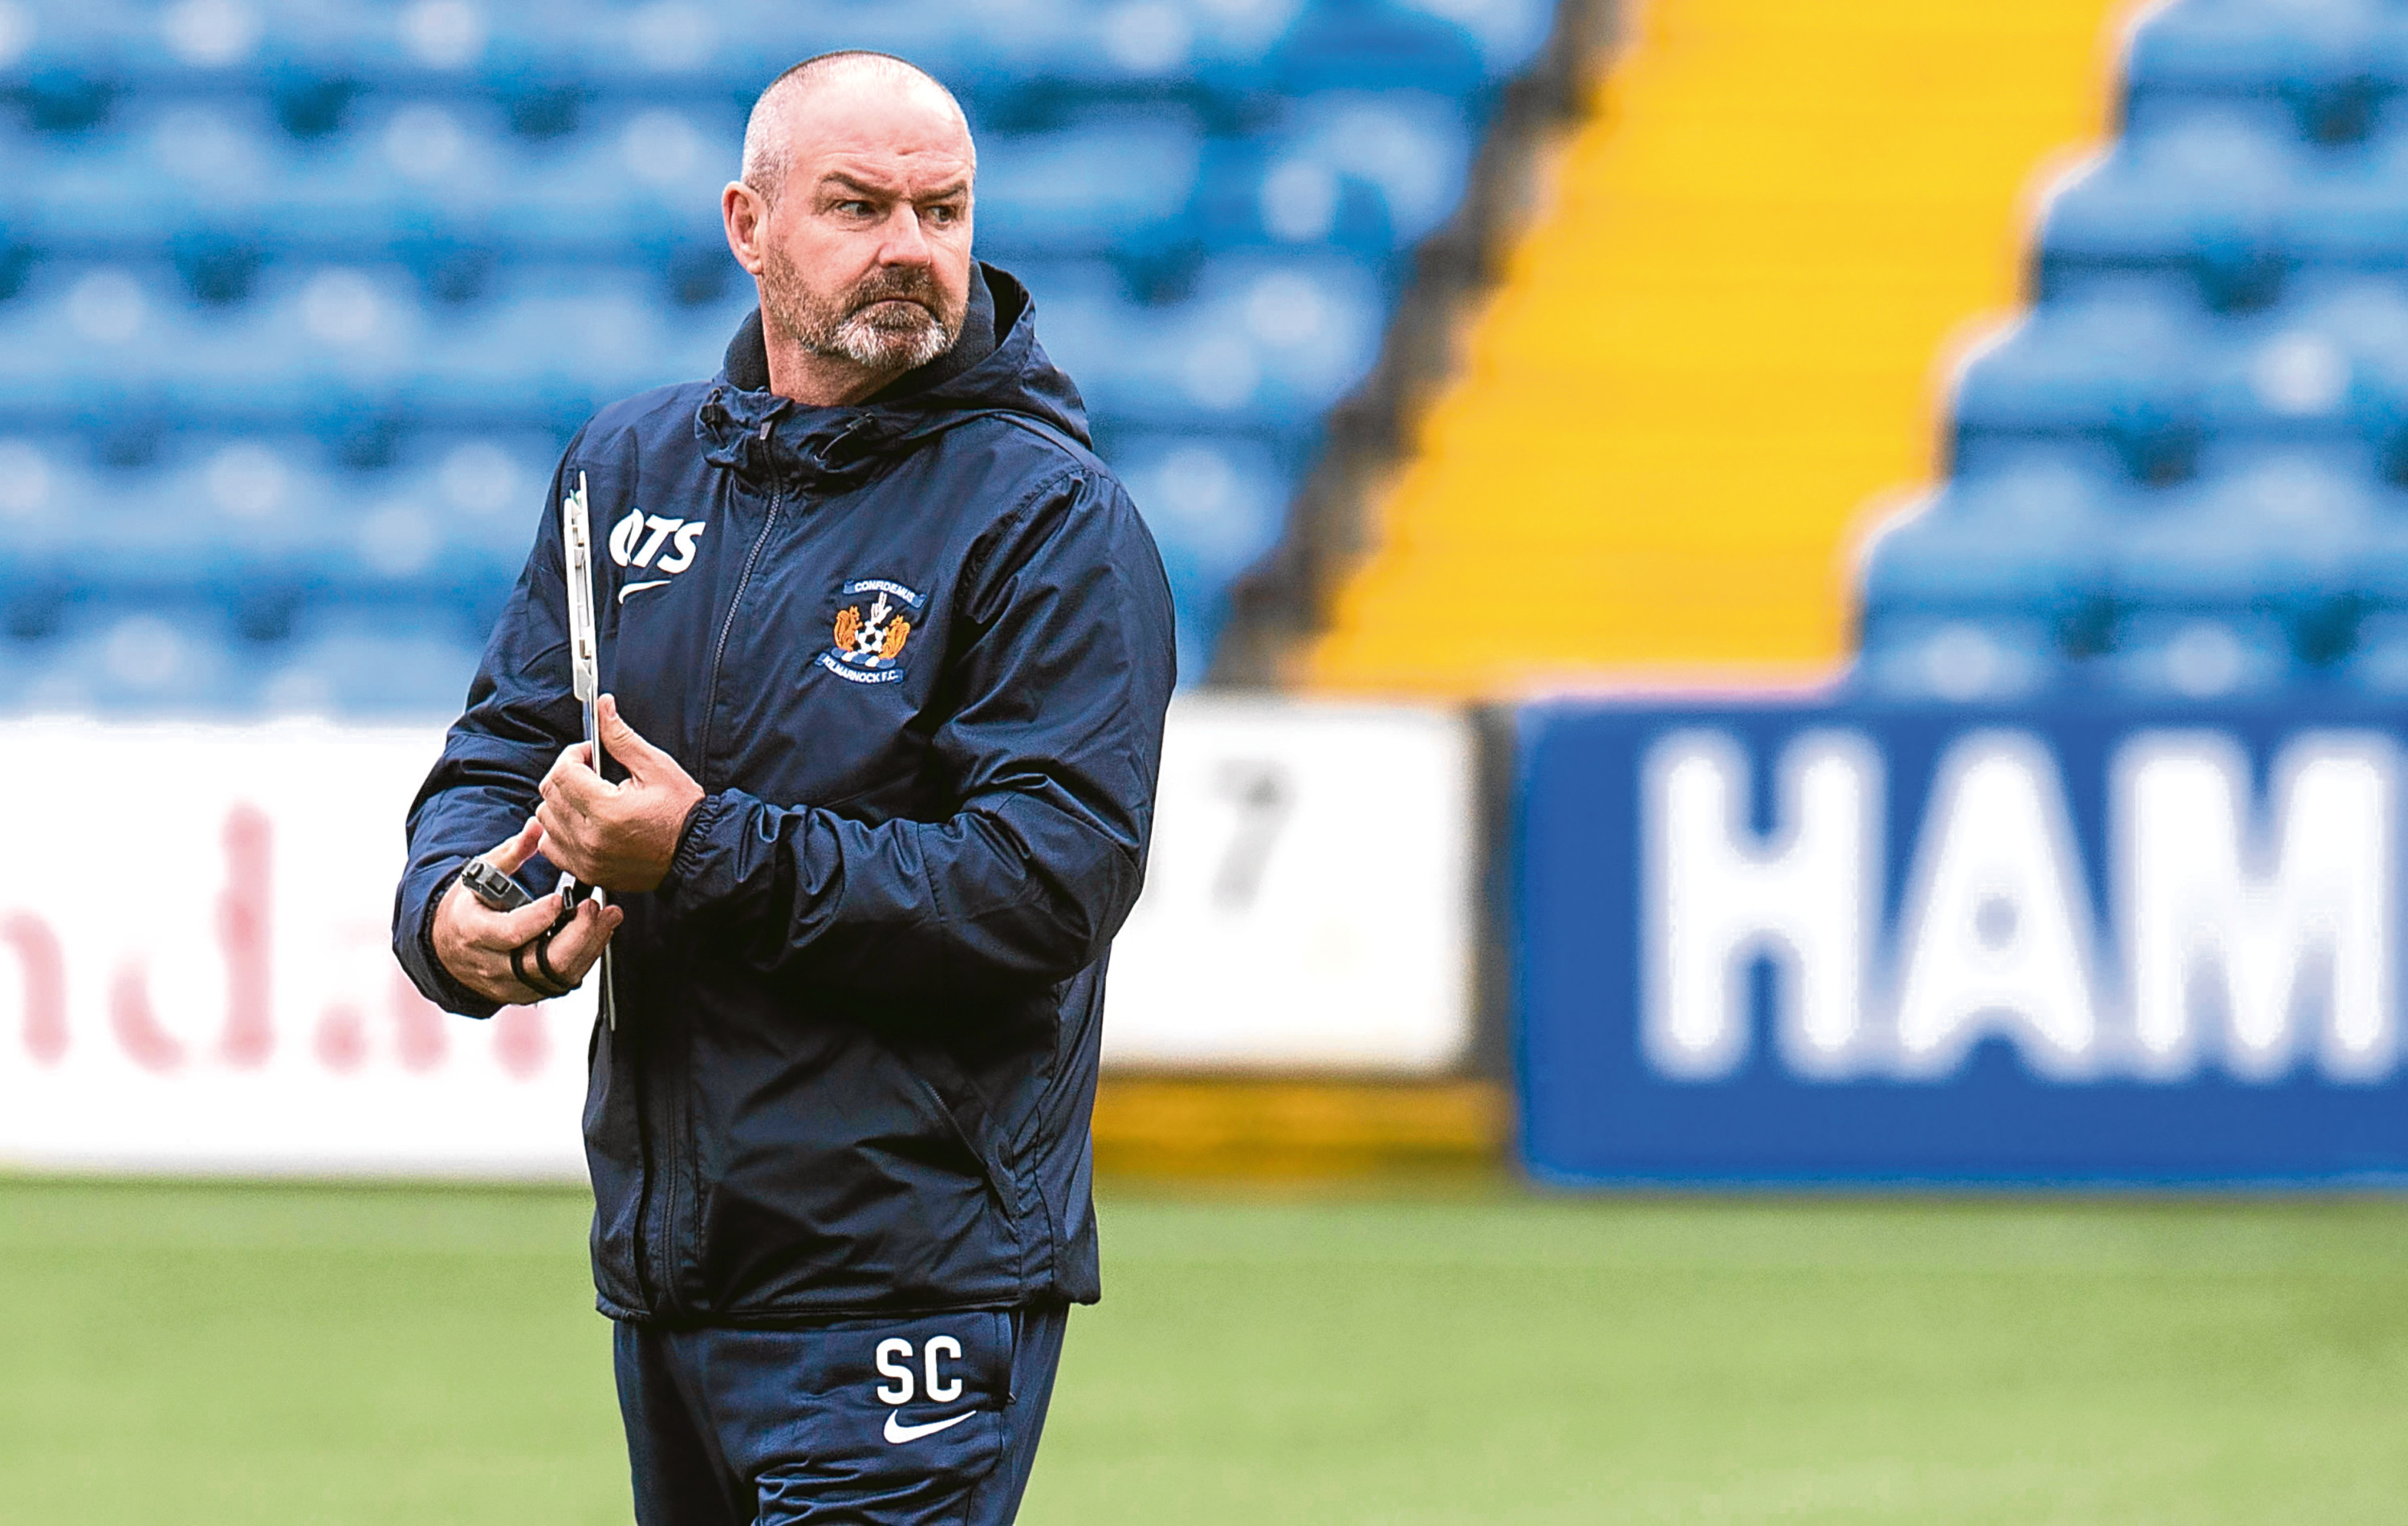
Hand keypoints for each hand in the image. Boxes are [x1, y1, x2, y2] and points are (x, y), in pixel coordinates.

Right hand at [432, 818, 621, 1005]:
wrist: (452, 944)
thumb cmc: (473, 904)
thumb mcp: (483, 874)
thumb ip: (513, 851)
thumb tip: (537, 825)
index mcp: (474, 931)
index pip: (509, 932)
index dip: (538, 918)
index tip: (561, 898)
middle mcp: (492, 963)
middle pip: (541, 962)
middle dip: (576, 934)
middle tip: (595, 907)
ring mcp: (511, 983)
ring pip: (557, 975)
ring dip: (589, 945)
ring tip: (608, 917)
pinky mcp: (529, 992)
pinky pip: (562, 981)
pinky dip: (585, 957)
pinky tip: (598, 933)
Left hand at [537, 694, 705, 893]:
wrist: (695, 852)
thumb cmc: (681, 812)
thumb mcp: (656, 767)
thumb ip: (621, 738)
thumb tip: (604, 708)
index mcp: (608, 810)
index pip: (563, 772)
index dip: (573, 754)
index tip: (590, 753)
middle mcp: (591, 838)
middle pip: (549, 794)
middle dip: (565, 774)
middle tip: (590, 771)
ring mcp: (586, 858)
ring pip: (545, 819)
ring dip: (560, 801)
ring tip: (587, 796)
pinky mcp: (586, 870)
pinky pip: (550, 847)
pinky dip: (557, 830)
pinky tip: (578, 820)